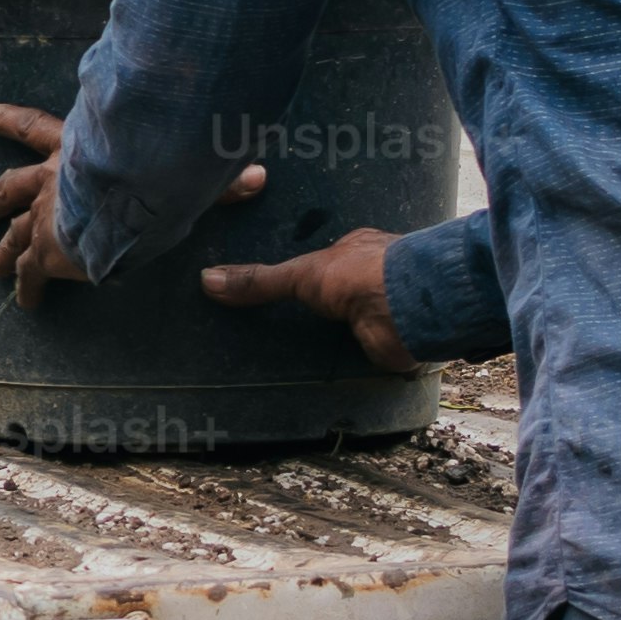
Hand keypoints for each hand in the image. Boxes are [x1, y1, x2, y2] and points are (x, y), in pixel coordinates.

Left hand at [0, 101, 272, 310]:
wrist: (122, 198)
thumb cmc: (149, 172)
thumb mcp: (171, 166)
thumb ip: (213, 174)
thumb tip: (262, 174)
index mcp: (70, 150)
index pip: (32, 128)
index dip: (5, 120)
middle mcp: (50, 181)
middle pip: (11, 188)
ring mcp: (45, 217)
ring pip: (15, 234)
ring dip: (2, 250)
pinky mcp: (48, 252)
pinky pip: (32, 276)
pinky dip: (28, 291)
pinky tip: (26, 305)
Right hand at [202, 226, 417, 370]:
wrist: (412, 307)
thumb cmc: (364, 274)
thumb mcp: (300, 273)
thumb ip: (260, 280)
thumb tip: (208, 280)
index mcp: (356, 250)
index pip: (328, 259)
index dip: (309, 273)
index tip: (287, 287)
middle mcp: (374, 276)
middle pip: (342, 291)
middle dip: (324, 305)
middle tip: (286, 322)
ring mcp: (385, 308)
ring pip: (356, 320)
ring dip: (338, 334)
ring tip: (301, 351)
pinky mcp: (390, 340)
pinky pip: (365, 350)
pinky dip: (352, 360)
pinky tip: (332, 369)